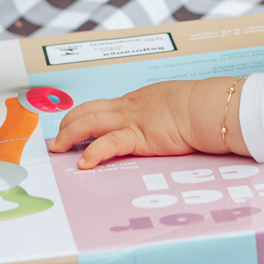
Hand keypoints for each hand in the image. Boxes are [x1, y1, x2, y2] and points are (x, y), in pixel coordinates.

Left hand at [48, 78, 247, 168]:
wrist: (207, 108)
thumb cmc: (198, 107)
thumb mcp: (173, 106)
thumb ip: (161, 114)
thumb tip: (163, 123)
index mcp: (136, 101)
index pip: (100, 106)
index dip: (81, 116)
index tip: (70, 126)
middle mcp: (128, 108)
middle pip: (87, 110)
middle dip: (67, 124)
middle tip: (56, 138)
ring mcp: (131, 121)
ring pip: (89, 122)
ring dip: (69, 135)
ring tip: (58, 148)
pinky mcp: (138, 137)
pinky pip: (108, 143)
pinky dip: (92, 152)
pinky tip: (83, 162)